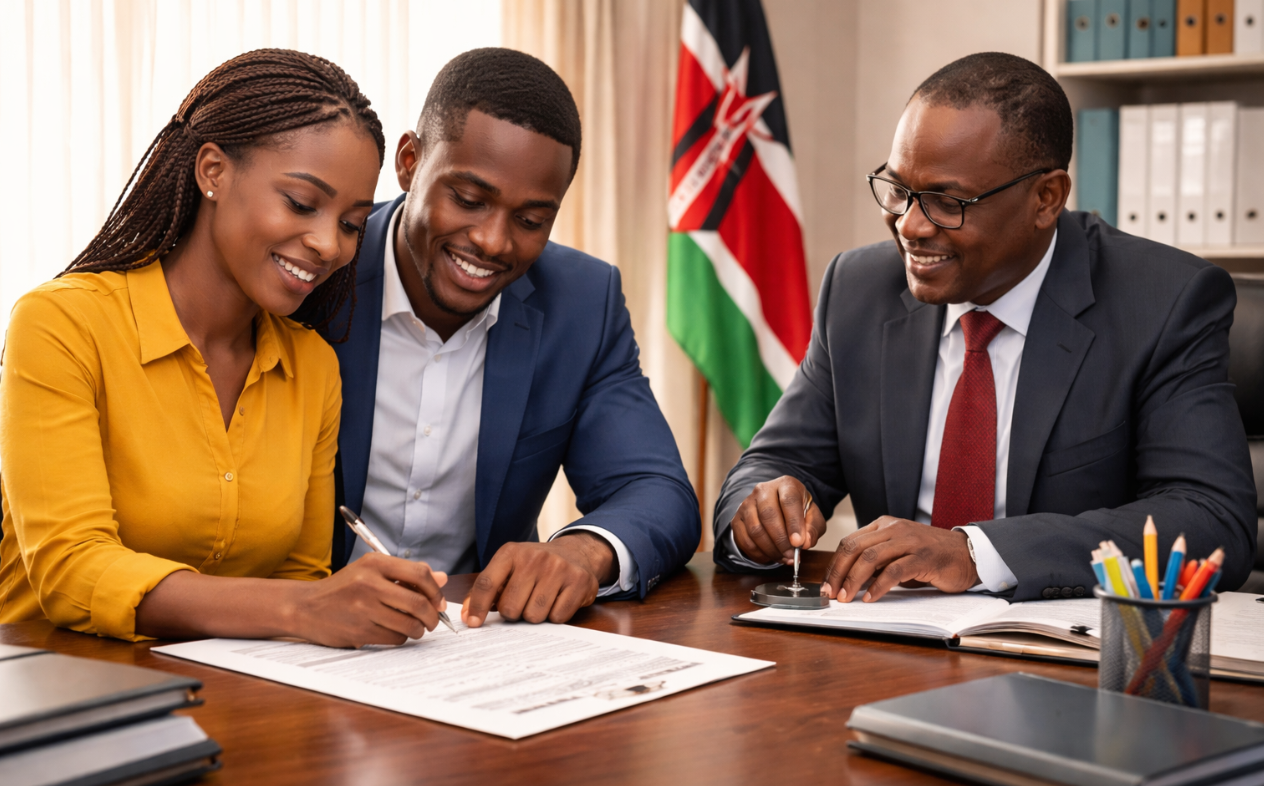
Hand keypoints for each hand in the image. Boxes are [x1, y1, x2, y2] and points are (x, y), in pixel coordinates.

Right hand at [289, 553, 448, 647]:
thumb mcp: (371, 571)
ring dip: (418, 630)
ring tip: (413, 627)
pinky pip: (395, 638)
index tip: (438, 601)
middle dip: (432, 616)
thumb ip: (406, 574)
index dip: (435, 590)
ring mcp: (363, 608)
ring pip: (409, 624)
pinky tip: (393, 631)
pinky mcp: (360, 631)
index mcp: (375, 564)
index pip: (420, 573)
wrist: (305, 607)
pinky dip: (400, 637)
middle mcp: (369, 584)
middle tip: (432, 621)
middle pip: (418, 603)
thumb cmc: (343, 588)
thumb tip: (441, 578)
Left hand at [462, 534, 615, 626]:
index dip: (477, 607)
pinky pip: (557, 617)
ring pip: (534, 616)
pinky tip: (558, 600)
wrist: (575, 553)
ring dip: (535, 615)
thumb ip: (486, 590)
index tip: (473, 623)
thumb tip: (467, 617)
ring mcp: (558, 568)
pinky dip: (555, 616)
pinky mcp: (578, 581)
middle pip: (510, 608)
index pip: (486, 583)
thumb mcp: (508, 568)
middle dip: (514, 613)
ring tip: (541, 600)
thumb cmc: (535, 567)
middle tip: (523, 602)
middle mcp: (534, 558)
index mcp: (511, 553)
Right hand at [730, 476, 825, 563]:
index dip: (793, 523)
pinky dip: (758, 554)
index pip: (788, 501)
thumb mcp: (813, 518)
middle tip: (791, 555)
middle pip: (768, 515)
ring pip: (755, 529)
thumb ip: (812, 528)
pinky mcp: (737, 519)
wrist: (778, 510)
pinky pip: (744, 540)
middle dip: (781, 540)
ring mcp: (747, 504)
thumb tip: (805, 542)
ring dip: (770, 549)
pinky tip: (770, 556)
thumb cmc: (797, 513)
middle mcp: (763, 490)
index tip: (798, 543)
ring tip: (783, 558)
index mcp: (786, 485)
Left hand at [820, 517, 978, 602]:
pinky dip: (878, 586)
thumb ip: (877, 561)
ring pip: (870, 558)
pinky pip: (894, 571)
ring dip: (853, 580)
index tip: (827, 585)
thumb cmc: (931, 557)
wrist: (968, 555)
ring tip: (846, 598)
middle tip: (831, 594)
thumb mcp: (899, 553)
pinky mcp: (923, 557)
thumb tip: (849, 581)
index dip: (834, 564)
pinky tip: (870, 598)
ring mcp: (909, 541)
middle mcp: (894, 529)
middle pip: (854, 548)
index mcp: (884, 525)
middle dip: (838, 573)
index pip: (850, 542)